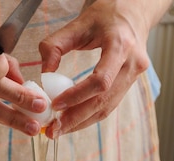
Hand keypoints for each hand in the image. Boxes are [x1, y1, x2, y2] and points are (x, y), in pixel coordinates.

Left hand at [38, 0, 168, 136]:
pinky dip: (88, 117)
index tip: (56, 105)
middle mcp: (132, 64)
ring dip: (80, 123)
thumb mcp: (78, 23)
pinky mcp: (129, 85)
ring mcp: (134, 76)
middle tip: (53, 130)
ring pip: (106, 108)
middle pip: (103, 101)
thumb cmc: (107, 15)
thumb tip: (45, 73)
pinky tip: (71, 122)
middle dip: (75, 119)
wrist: (133, 13)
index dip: (77, 96)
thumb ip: (55, 45)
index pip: (100, 81)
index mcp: (120, 45)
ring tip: (59, 130)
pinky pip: (108, 106)